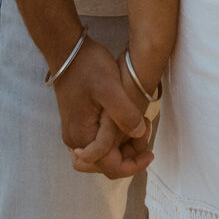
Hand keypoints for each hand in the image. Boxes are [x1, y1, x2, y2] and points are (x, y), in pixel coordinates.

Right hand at [54, 39, 153, 178]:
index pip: (111, 168)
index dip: (134, 165)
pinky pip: (96, 143)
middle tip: (145, 131)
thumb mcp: (110, 88)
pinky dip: (113, 140)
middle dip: (129, 155)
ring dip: (122, 147)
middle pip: (106, 164)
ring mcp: (74, 133)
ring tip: (138, 125)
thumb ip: (125, 115)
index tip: (151, 152)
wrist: (67, 50)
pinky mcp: (76, 123)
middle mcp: (75, 141)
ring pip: (101, 155)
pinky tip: (125, 122)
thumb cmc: (88, 67)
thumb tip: (139, 134)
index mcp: (84, 137)